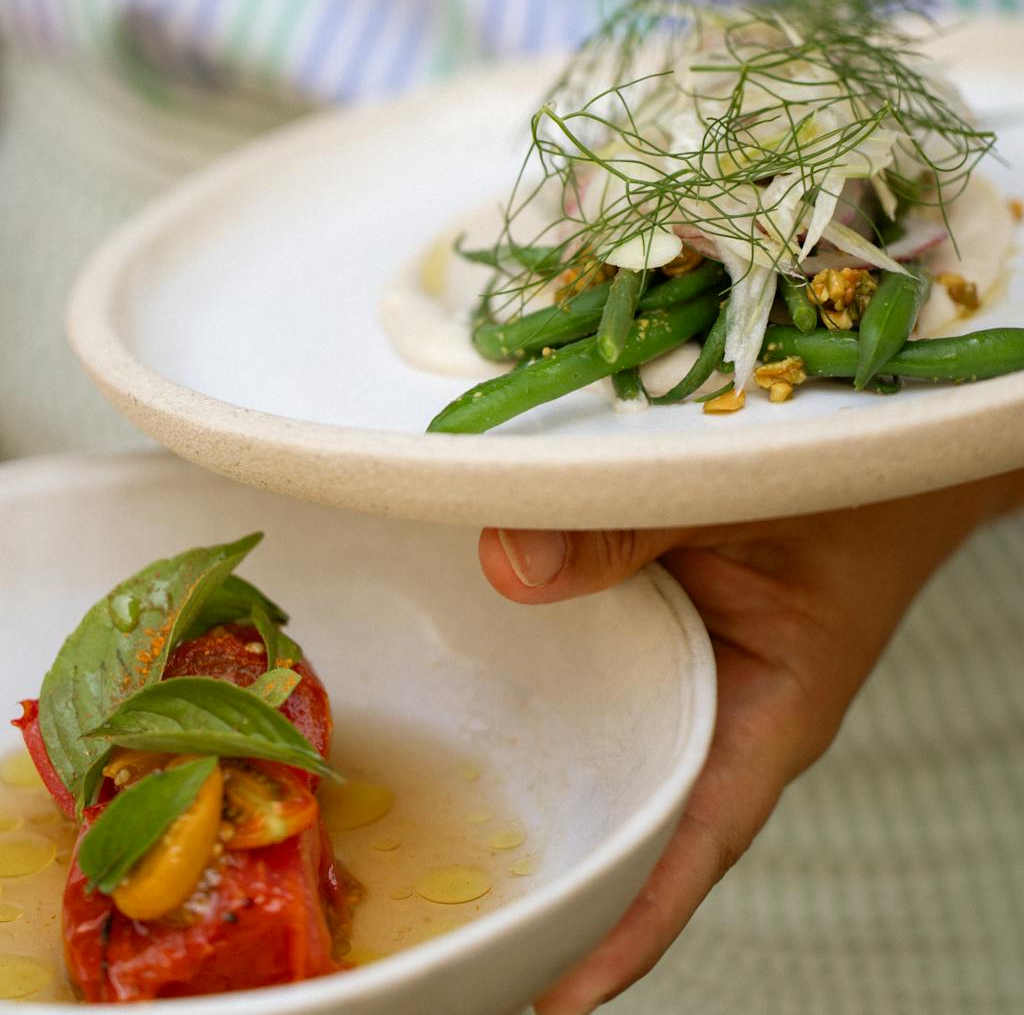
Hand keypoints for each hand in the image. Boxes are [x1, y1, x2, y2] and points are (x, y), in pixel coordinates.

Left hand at [479, 469, 1023, 1014]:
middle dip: (557, 858)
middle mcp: (716, 707)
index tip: (554, 995)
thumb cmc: (851, 489)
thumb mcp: (750, 504)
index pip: (694, 843)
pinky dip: (535, 664)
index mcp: (769, 715)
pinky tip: (466, 667)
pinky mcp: (651, 618)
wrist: (880, 445)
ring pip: (601, 731)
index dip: (629, 923)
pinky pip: (589, 658)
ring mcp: (680, 666)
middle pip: (630, 804)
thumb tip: (508, 562)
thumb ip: (637, 528)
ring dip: (534, 757)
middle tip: (454, 914)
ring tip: (434, 812)